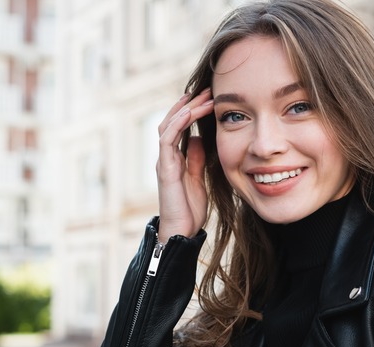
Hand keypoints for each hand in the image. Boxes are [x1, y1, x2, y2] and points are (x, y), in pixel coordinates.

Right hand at [156, 89, 214, 242]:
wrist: (182, 230)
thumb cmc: (189, 208)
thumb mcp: (198, 178)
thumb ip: (195, 158)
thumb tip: (196, 138)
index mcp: (175, 158)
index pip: (180, 127)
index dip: (191, 110)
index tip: (209, 97)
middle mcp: (166, 156)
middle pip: (172, 121)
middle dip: (189, 104)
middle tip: (207, 89)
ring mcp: (164, 161)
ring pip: (168, 125)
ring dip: (185, 109)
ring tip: (201, 96)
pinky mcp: (165, 169)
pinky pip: (167, 140)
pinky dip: (177, 124)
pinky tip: (189, 112)